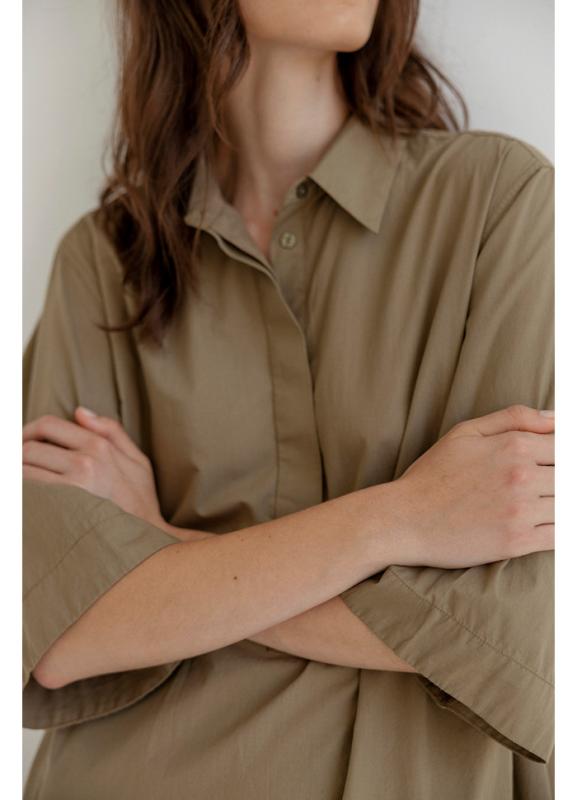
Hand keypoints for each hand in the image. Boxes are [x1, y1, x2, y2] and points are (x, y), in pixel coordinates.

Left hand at [22, 407, 165, 529]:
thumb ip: (111, 431)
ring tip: (21, 480)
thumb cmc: (141, 502)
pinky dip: (22, 493)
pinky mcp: (61, 510)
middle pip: (29, 448)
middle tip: (17, 462)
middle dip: (17, 452)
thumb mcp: (138, 460)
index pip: (49, 425)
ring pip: (22, 471)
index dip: (29, 429)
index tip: (23, 439)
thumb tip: (80, 412)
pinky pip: (27, 495)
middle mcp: (83, 462)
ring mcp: (70, 488)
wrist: (145, 539)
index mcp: (99, 446)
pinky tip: (27, 498)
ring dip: (17, 474)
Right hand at [393, 404, 554, 568]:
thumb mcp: (466, 432)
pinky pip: (560, 537)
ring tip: (537, 506)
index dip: (563, 456)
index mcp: (514, 446)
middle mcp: (522, 476)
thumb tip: (557, 418)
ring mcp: (521, 511)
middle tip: (540, 489)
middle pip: (570, 478)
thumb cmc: (433, 474)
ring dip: (559, 507)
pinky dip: (559, 532)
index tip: (549, 467)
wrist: (404, 519)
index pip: (566, 446)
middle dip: (561, 483)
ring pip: (568, 507)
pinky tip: (543, 527)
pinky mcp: (517, 542)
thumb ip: (514, 419)